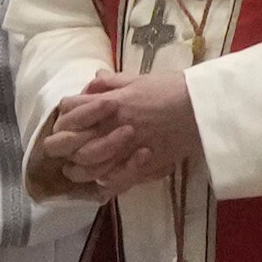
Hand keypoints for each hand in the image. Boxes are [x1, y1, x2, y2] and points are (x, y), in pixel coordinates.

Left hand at [32, 67, 204, 200]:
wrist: (202, 108)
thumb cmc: (173, 89)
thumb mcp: (139, 79)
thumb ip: (113, 82)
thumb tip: (94, 80)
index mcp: (108, 102)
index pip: (68, 109)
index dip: (65, 116)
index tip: (68, 120)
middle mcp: (109, 125)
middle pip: (65, 141)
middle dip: (59, 144)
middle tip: (64, 147)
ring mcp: (123, 147)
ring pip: (83, 165)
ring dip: (77, 167)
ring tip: (77, 168)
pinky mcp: (139, 165)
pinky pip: (111, 180)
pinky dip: (102, 182)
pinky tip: (100, 180)